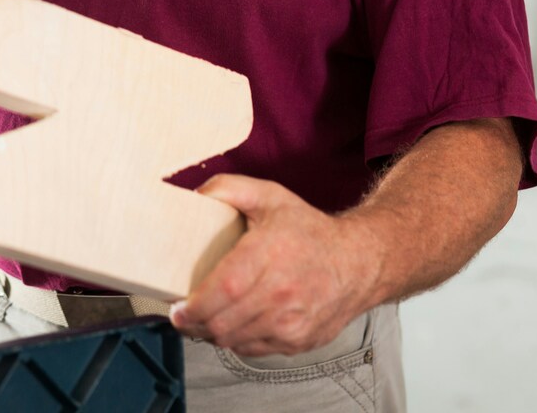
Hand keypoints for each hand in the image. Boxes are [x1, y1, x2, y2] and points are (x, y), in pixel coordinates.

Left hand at [169, 175, 381, 356]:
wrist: (359, 262)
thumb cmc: (310, 230)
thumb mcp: (269, 196)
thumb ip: (227, 188)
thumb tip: (193, 196)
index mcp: (271, 254)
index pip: (224, 289)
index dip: (195, 306)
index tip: (177, 308)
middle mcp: (283, 293)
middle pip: (223, 322)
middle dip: (194, 323)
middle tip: (182, 315)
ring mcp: (292, 322)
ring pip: (234, 340)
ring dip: (211, 333)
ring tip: (202, 319)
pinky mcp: (298, 341)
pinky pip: (253, 349)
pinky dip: (235, 340)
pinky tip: (230, 324)